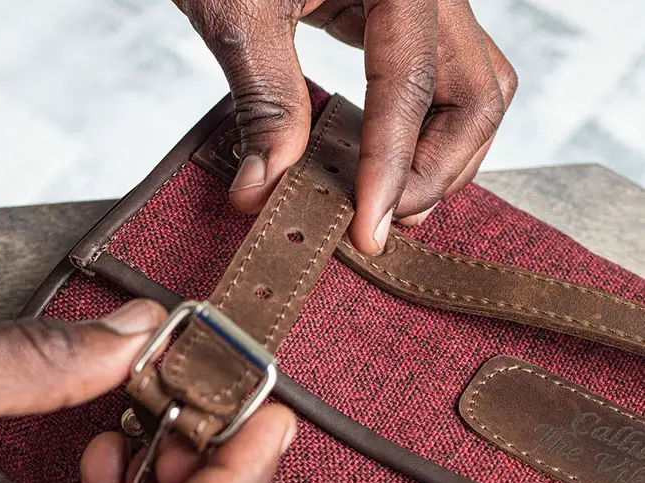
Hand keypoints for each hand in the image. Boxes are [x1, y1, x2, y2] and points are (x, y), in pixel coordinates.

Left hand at [176, 0, 516, 253]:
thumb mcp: (236, 10)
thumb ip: (263, 99)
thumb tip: (266, 188)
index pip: (412, 86)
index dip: (392, 167)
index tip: (369, 229)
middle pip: (476, 91)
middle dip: (437, 169)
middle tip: (387, 222)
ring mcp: (424, 2)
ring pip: (472, 89)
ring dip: (443, 157)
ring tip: (397, 205)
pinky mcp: (402, 17)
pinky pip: (440, 82)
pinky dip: (422, 131)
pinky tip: (389, 164)